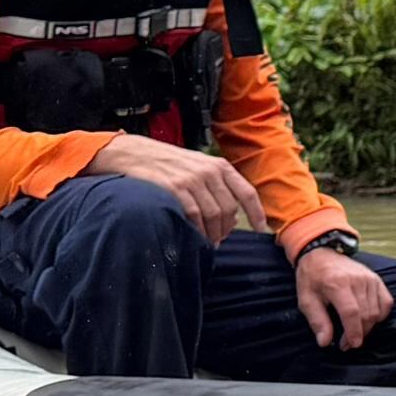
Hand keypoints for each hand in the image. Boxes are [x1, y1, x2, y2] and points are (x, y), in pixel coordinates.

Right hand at [96, 132, 258, 240]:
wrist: (134, 153)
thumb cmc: (167, 163)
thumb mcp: (198, 166)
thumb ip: (216, 185)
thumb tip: (232, 215)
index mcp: (219, 166)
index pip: (247, 192)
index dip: (257, 213)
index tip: (262, 230)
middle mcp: (209, 172)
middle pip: (229, 210)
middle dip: (226, 230)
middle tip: (219, 240)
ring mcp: (191, 179)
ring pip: (213, 215)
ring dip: (212, 234)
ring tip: (207, 242)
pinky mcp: (173, 188)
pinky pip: (193, 215)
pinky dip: (196, 229)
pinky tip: (193, 235)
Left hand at [295, 241, 394, 351]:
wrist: (321, 254)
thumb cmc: (312, 278)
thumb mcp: (306, 300)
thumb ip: (317, 321)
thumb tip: (325, 342)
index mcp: (337, 283)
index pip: (351, 312)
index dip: (353, 332)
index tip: (350, 345)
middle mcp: (357, 280)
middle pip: (366, 314)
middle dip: (359, 333)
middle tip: (347, 344)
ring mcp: (370, 278)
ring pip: (376, 311)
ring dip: (368, 327)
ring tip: (355, 333)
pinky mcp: (377, 279)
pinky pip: (386, 302)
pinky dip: (380, 315)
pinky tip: (369, 320)